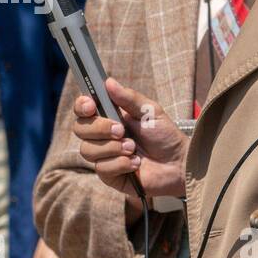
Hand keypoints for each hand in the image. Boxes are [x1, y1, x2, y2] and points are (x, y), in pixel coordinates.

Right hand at [72, 78, 187, 205]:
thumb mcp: (150, 111)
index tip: (91, 106)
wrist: (178, 163)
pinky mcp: (109, 175)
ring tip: (133, 148)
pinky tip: (135, 163)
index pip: (82, 110)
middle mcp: (101, 136)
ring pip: (88, 150)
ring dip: (113, 148)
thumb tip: (108, 82)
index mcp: (108, 117)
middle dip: (100, 128)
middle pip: (79, 129)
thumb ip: (129, 97)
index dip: (81, 106)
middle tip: (122, 130)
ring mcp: (103, 156)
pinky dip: (121, 164)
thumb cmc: (164, 135)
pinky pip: (102, 168)